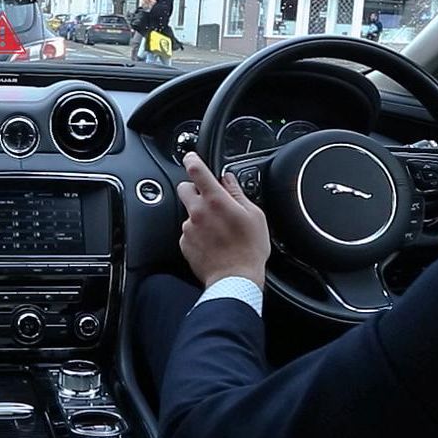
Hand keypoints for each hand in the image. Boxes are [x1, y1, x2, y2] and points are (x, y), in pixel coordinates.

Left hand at [176, 152, 269, 286]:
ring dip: (199, 215)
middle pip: (185, 188)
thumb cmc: (249, 250)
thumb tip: (229, 180)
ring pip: (188, 212)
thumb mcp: (254, 216)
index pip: (196, 170)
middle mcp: (197, 212)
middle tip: (210, 198)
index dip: (192, 159)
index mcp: (215, 200)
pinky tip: (212, 242)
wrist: (235, 280)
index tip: (191, 157)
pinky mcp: (184, 243)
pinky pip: (188, 231)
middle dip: (195, 189)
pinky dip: (197, 233)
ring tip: (218, 230)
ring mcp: (188, 228)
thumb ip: (238, 193)